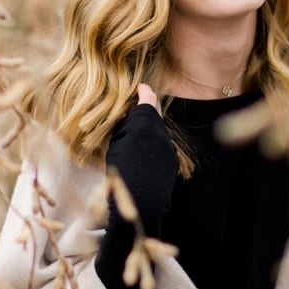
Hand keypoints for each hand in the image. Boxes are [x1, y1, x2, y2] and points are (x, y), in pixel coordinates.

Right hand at [104, 85, 175, 231]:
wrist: (141, 202)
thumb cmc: (122, 173)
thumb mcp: (116, 144)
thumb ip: (124, 127)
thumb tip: (128, 117)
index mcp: (145, 126)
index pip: (147, 101)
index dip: (144, 92)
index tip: (141, 87)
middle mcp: (161, 134)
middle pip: (154, 117)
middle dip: (144, 113)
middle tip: (129, 115)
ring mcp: (169, 149)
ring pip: (158, 134)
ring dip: (148, 132)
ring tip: (133, 139)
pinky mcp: (172, 162)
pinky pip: (162, 148)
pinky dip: (153, 147)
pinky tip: (142, 156)